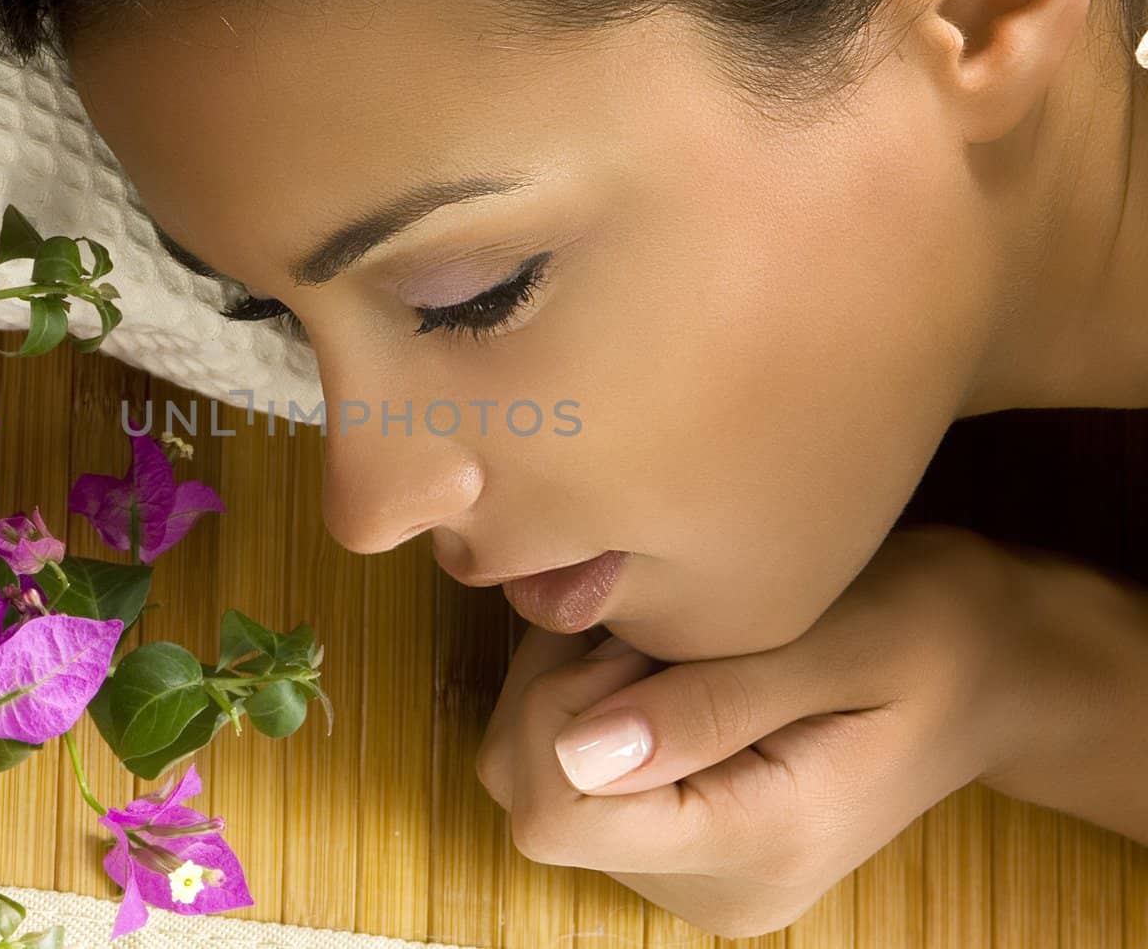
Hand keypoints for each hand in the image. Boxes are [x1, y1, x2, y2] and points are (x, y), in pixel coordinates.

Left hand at [474, 523, 1032, 937]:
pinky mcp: (679, 844)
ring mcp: (691, 873)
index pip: (555, 811)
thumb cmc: (929, 634)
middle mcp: (711, 887)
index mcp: (754, 847)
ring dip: (563, 689)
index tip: (638, 640)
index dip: (562, 704)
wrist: (990, 672)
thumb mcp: (836, 642)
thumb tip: (574, 757)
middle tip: (649, 631)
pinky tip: (653, 665)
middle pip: (527, 794)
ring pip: (529, 778)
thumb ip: (708, 704)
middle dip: (555, 689)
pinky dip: (580, 704)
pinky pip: (565, 774)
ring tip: (662, 646)